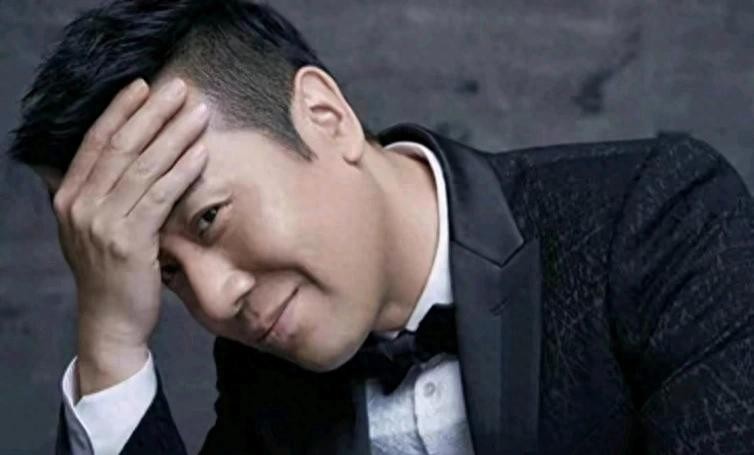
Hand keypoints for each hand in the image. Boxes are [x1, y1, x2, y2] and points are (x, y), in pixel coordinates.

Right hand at [51, 78, 208, 395]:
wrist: (110, 321)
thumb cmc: (112, 272)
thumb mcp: (94, 228)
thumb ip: (101, 193)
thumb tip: (119, 157)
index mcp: (68, 197)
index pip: (96, 142)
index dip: (120, 111)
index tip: (143, 86)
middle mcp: (80, 206)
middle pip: (121, 147)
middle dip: (152, 113)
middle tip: (179, 87)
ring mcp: (102, 224)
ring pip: (143, 167)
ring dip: (174, 135)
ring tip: (198, 112)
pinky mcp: (129, 243)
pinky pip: (160, 197)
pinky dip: (182, 171)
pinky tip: (200, 152)